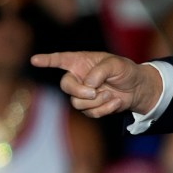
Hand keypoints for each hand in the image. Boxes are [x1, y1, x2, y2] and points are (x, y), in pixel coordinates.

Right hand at [30, 51, 162, 117]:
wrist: (138, 89)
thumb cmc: (126, 71)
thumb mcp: (116, 64)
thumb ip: (100, 71)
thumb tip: (87, 84)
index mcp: (81, 62)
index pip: (60, 60)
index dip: (47, 60)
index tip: (34, 60)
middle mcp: (79, 77)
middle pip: (66, 86)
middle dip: (79, 91)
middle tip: (94, 92)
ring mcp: (83, 94)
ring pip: (77, 102)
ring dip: (96, 101)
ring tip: (110, 94)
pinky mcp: (91, 107)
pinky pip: (90, 113)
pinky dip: (105, 109)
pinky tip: (116, 102)